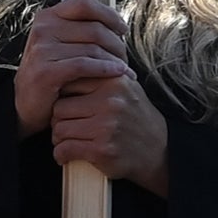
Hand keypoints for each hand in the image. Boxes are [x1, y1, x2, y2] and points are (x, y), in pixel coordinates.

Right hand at [15, 0, 129, 136]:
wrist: (27, 106)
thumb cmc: (50, 75)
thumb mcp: (61, 45)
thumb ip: (81, 31)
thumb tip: (116, 23)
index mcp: (48, 17)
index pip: (85, 3)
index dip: (109, 14)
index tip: (122, 29)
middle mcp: (43, 29)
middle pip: (94, 28)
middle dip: (116, 44)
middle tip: (126, 58)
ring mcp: (42, 50)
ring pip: (92, 48)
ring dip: (115, 60)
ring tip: (126, 70)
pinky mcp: (45, 71)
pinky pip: (85, 65)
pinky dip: (106, 69)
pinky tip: (117, 73)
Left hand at [49, 62, 170, 194]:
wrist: (160, 150)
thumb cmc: (135, 117)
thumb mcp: (125, 87)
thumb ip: (101, 74)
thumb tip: (67, 63)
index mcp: (114, 81)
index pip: (70, 81)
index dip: (62, 95)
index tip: (65, 105)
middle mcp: (111, 102)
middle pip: (60, 107)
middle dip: (58, 119)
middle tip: (64, 126)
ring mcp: (106, 126)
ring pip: (59, 129)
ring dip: (59, 139)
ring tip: (66, 140)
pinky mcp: (102, 150)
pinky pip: (65, 149)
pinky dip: (61, 155)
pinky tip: (66, 155)